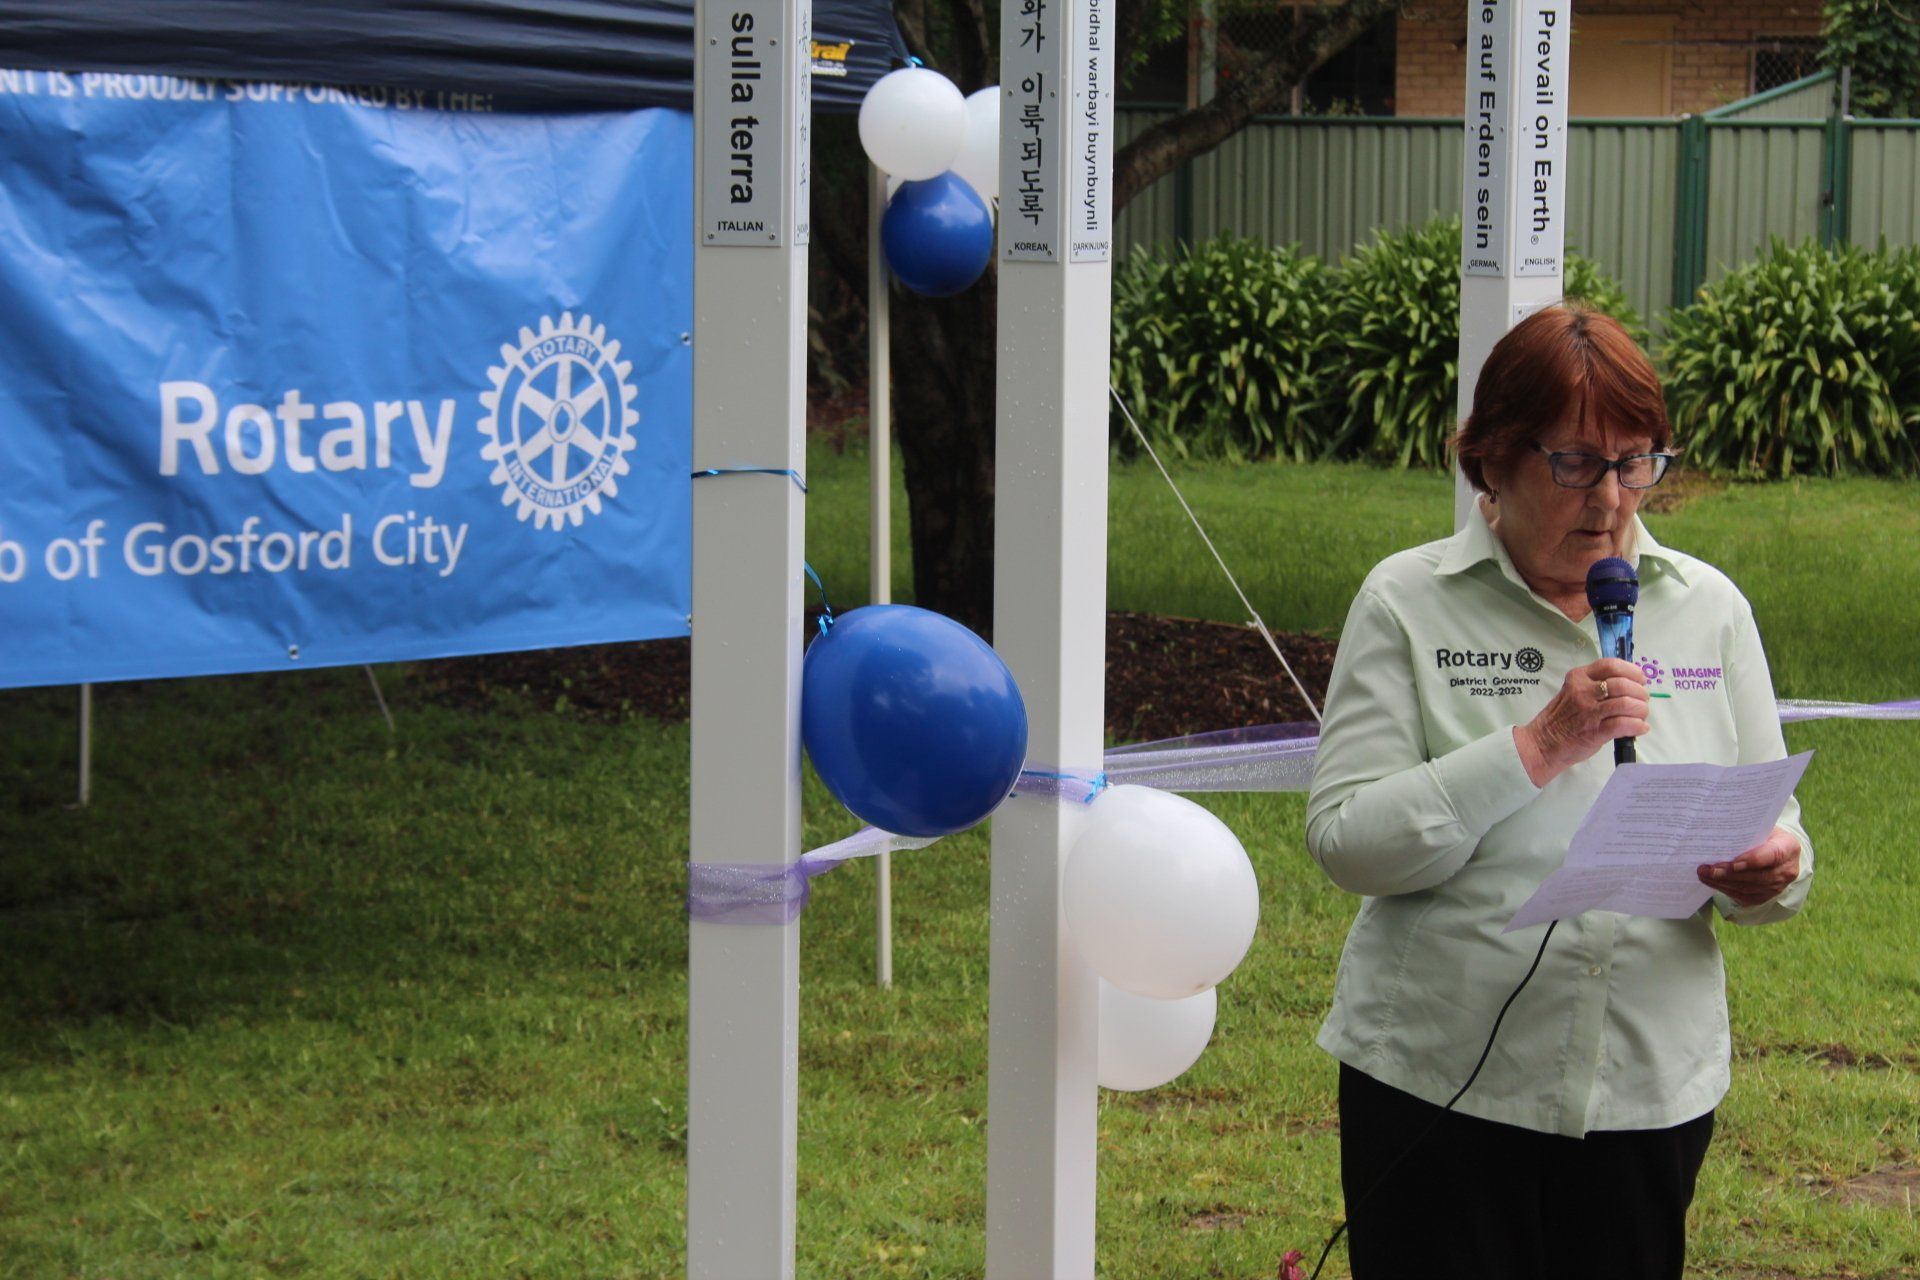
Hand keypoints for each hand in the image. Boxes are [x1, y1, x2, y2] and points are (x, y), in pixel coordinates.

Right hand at [1514, 658, 1649, 786]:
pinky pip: (1624, 724)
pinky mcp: (1594, 731)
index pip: (1611, 665)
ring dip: (1641, 710)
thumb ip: (1596, 685)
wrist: (1544, 743)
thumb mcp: (1573, 691)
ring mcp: (1589, 711)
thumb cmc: (1561, 718)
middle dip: (1640, 693)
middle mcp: (1583, 691)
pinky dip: (1637, 726)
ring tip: (1641, 715)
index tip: (1639, 680)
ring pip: (1626, 704)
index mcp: (1578, 677)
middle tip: (1642, 701)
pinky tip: (1639, 728)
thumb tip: (1630, 687)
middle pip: (1623, 684)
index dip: (1632, 671)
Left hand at [1697, 825, 1800, 906]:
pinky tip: (1712, 881)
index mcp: (1788, 847)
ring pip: (1749, 888)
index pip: (1772, 855)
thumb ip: (1746, 831)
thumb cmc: (1764, 835)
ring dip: (1724, 883)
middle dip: (1731, 874)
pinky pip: (1744, 896)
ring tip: (1705, 874)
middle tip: (1710, 869)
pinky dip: (1726, 889)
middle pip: (1758, 876)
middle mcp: (1786, 870)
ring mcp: (1778, 886)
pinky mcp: (1765, 896)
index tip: (1734, 863)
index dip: (1753, 860)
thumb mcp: (1761, 827)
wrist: (1777, 851)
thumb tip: (1718, 831)